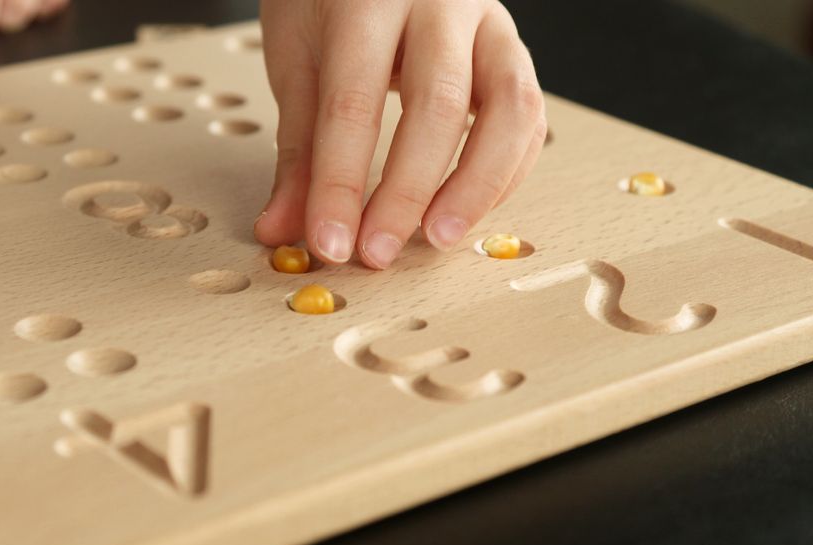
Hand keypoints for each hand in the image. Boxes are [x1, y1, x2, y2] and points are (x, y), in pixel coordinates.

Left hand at [254, 0, 546, 269]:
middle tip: (377, 252)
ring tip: (436, 238)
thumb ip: (299, 150)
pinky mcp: (513, 50)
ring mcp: (488, 23)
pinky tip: (465, 210)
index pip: (353, 103)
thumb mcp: (298, 60)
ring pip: (508, 109)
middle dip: (406, 193)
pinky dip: (503, 173)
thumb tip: (283, 230)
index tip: (329, 243)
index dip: (339, 185)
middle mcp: (439, 2)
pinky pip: (529, 116)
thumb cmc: (332, 2)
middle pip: (435, 105)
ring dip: (475, 187)